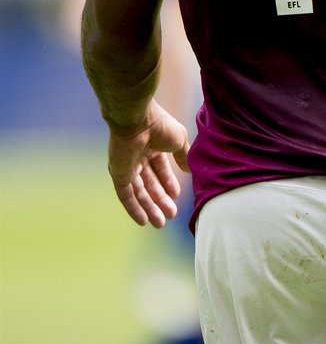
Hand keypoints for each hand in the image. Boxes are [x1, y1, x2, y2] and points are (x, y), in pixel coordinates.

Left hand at [107, 99, 190, 227]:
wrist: (137, 120)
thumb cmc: (160, 126)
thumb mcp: (179, 141)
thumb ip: (183, 156)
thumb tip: (189, 171)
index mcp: (153, 147)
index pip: (160, 170)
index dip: (169, 184)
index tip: (177, 197)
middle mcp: (138, 158)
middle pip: (150, 184)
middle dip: (160, 200)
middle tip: (171, 215)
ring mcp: (127, 167)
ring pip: (139, 193)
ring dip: (150, 208)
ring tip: (160, 223)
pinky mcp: (118, 174)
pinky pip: (126, 196)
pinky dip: (134, 208)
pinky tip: (143, 221)